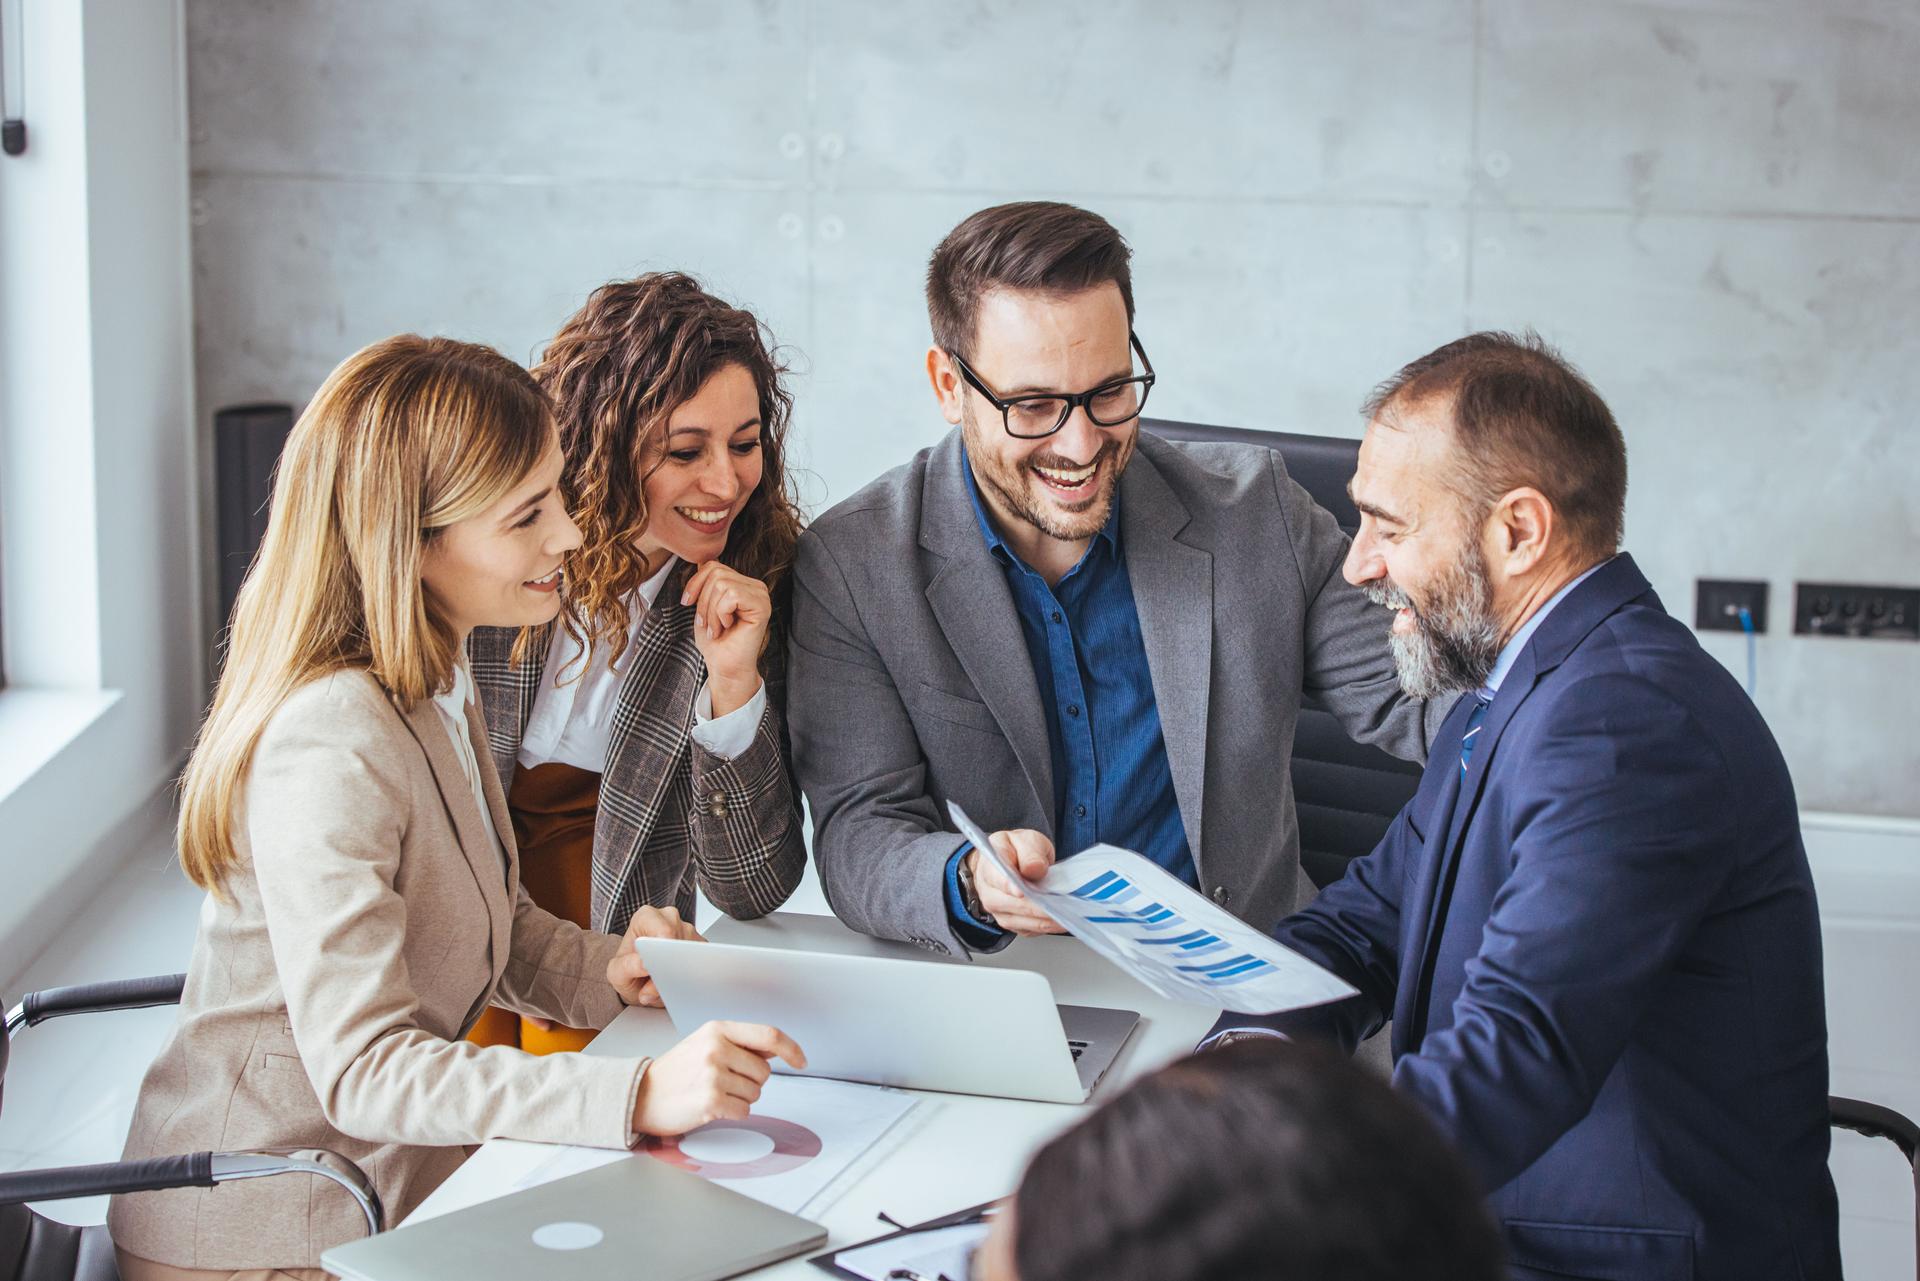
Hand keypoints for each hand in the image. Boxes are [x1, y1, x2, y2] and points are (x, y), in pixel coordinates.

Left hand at [607, 905, 704, 1007]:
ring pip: (693, 954)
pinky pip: (702, 962)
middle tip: (655, 985)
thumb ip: (627, 966)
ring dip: (679, 975)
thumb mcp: (616, 972)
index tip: (657, 970)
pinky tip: (675, 982)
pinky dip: (690, 977)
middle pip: (680, 944)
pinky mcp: (701, 946)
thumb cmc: (628, 970)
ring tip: (662, 982)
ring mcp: (688, 930)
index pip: (664, 931)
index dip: (664, 952)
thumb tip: (644, 964)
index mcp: (647, 916)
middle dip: (670, 969)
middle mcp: (670, 918)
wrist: (638, 979)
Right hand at [631, 1020, 806, 1134]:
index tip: (802, 1061)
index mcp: (717, 1029)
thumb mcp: (705, 1043)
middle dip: (751, 1081)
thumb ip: (740, 1043)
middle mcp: (716, 1048)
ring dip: (741, 1098)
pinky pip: (744, 1111)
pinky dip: (733, 1113)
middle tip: (723, 1082)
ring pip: (755, 1093)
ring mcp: (713, 1074)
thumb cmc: (676, 1071)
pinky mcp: (710, 1101)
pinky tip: (711, 1107)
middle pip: (764, 1071)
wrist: (640, 1095)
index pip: (768, 1034)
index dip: (791, 1048)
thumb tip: (778, 1049)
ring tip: (713, 1092)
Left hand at [682, 561, 771, 716]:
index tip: (687, 603)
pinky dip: (720, 613)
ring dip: (711, 611)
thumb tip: (702, 561)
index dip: (695, 583)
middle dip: (703, 601)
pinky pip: (731, 595)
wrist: (724, 667)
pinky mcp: (762, 606)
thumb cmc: (715, 641)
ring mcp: (760, 595)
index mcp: (742, 584)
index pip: (713, 565)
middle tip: (707, 624)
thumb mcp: (704, 605)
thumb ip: (707, 583)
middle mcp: (755, 586)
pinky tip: (728, 627)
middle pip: (716, 573)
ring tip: (717, 628)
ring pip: (722, 584)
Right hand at [967, 829, 1065, 936]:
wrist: (1010, 860)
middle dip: (1041, 906)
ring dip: (1049, 919)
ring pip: (1026, 922)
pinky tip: (1063, 918)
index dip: (1011, 886)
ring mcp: (1000, 912)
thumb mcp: (1025, 839)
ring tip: (1071, 912)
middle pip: (1015, 905)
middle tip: (1065, 903)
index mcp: (989, 868)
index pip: (998, 879)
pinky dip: (1049, 925)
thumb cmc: (1016, 850)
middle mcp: (990, 894)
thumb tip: (1034, 869)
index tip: (1024, 891)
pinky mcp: (1013, 924)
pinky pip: (1033, 930)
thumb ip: (1029, 852)